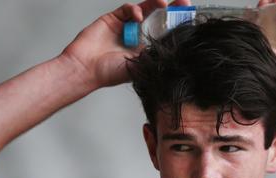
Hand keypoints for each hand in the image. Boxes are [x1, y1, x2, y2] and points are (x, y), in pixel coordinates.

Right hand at [60, 0, 190, 88]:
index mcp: (146, 49)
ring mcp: (126, 26)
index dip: (176, 25)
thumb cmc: (110, 73)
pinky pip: (128, 9)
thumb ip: (155, 55)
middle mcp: (138, 36)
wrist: (86, 68)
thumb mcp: (140, 66)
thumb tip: (176, 48)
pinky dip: (135, 10)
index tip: (189, 17)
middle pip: (159, 18)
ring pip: (145, 10)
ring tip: (163, 3)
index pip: (165, 33)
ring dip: (155, 5)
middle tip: (184, 2)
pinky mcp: (114, 18)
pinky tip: (137, 16)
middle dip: (171, 10)